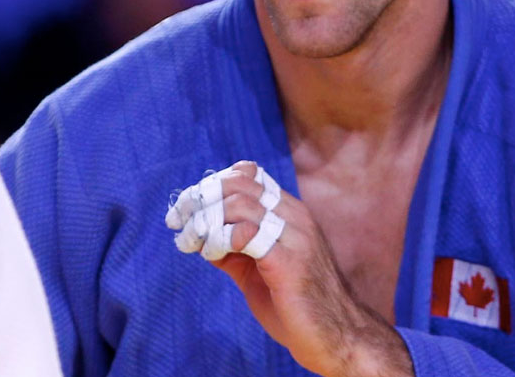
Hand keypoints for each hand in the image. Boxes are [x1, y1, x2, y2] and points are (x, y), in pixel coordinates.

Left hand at [167, 161, 413, 376]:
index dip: (212, 185)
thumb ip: (233, 249)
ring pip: (239, 203)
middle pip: (238, 183)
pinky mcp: (289, 262)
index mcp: (289, 214)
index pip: (247, 175)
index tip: (186, 207)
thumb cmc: (296, 306)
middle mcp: (293, 217)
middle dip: (200, 198)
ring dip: (205, 220)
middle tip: (178, 219)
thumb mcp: (256, 270)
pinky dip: (219, 240)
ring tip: (191, 241)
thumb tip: (199, 234)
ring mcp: (294, 237)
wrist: (336, 338)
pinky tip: (210, 255)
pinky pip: (246, 234)